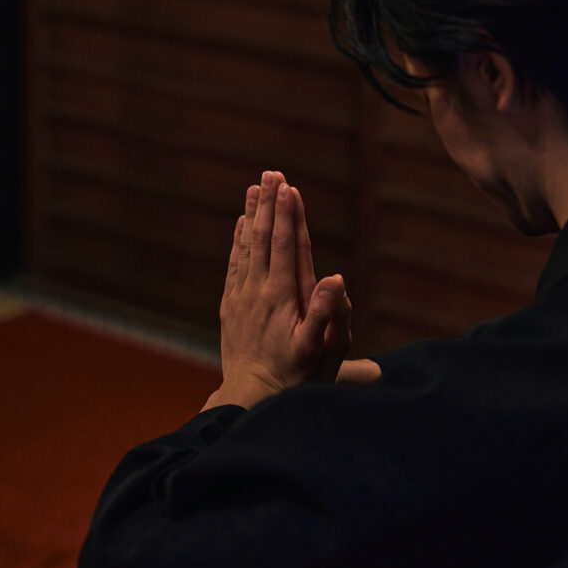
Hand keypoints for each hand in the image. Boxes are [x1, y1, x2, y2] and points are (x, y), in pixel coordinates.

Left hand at [201, 171, 351, 410]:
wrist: (249, 395)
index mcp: (281, 296)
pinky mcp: (231, 306)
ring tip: (255, 187)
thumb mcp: (315, 349)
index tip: (289, 187)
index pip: (285, 246)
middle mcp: (258, 290)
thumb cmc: (291, 375)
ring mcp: (241, 297)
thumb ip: (326, 313)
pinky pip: (234, 265)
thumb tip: (337, 278)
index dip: (288, 216)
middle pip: (263, 238)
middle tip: (271, 173)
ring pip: (246, 246)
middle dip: (268, 204)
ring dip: (251, 215)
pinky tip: (240, 224)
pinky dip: (237, 241)